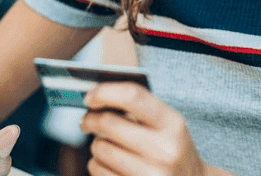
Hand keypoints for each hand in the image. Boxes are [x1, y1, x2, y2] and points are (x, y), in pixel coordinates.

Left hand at [80, 82, 207, 175]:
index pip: (132, 96)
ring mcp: (152, 174)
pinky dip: (98, 165)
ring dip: (97, 145)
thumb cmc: (170, 149)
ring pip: (99, 148)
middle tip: (87, 120)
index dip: (104, 92)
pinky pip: (97, 170)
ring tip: (108, 146)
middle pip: (108, 123)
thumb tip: (94, 96)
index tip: (89, 96)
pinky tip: (111, 165)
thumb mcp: (167, 125)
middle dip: (91, 120)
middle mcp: (165, 150)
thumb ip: (137, 107)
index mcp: (173, 125)